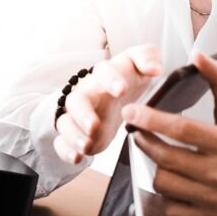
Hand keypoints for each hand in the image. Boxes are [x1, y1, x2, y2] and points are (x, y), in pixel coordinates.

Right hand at [54, 44, 162, 163]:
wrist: (116, 94)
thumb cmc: (127, 77)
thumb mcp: (141, 63)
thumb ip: (149, 57)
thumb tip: (154, 69)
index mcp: (105, 75)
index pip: (102, 71)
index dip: (110, 80)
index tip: (122, 90)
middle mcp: (87, 93)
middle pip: (76, 101)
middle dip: (83, 114)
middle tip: (93, 126)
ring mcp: (77, 115)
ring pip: (65, 122)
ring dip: (73, 135)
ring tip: (86, 146)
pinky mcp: (75, 133)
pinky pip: (62, 141)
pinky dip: (66, 150)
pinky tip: (78, 158)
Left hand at [125, 50, 216, 215]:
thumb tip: (197, 56)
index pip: (182, 130)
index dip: (152, 120)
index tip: (131, 112)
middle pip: (166, 158)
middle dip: (145, 142)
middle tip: (138, 131)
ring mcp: (214, 197)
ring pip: (164, 183)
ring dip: (154, 167)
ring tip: (159, 154)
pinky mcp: (208, 214)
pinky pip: (170, 207)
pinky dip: (165, 194)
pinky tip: (173, 179)